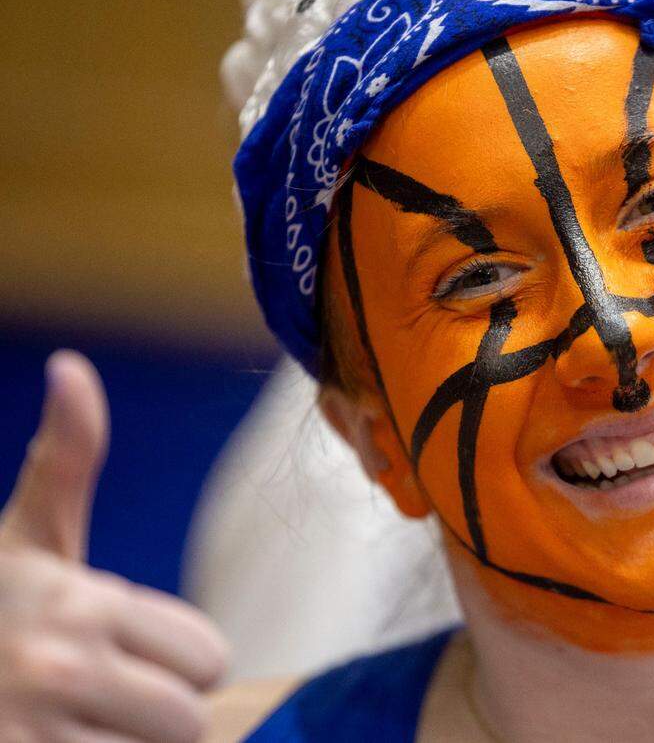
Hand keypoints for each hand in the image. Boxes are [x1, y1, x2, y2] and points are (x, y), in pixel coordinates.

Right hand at [0, 351, 228, 742]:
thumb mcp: (25, 537)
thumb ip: (65, 460)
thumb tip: (71, 367)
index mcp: (79, 602)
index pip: (209, 657)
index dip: (176, 661)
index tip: (122, 651)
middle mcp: (58, 669)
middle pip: (189, 720)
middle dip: (154, 715)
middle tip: (96, 700)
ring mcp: (34, 737)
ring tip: (71, 728)